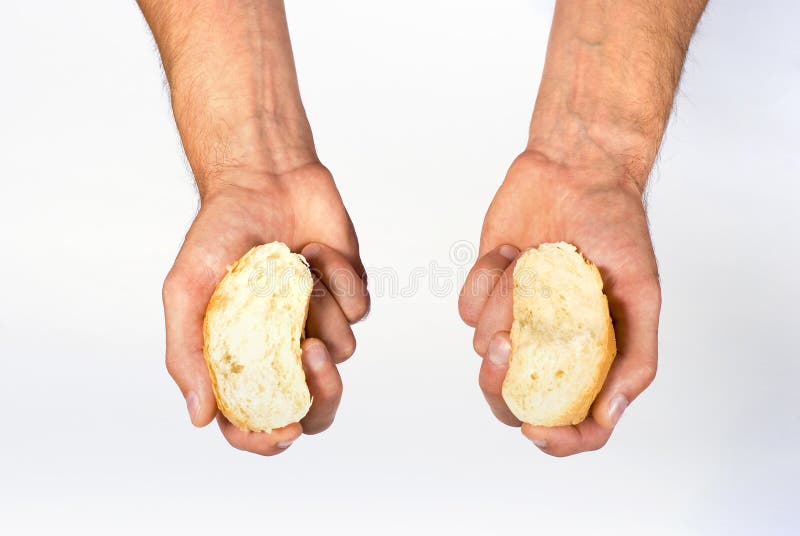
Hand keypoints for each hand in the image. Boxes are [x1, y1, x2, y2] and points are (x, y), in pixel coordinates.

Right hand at [162, 163, 368, 454]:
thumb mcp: (186, 292)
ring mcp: (321, 322)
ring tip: (296, 269)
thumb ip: (187, 355)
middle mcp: (285, 348)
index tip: (281, 429)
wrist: (263, 179)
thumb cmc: (218, 233)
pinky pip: (359, 307)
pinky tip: (314, 249)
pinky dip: (337, 278)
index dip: (267, 437)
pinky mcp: (349, 294)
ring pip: (343, 351)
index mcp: (243, 358)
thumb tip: (200, 418)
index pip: (255, 421)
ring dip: (321, 311)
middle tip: (310, 354)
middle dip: (321, 394)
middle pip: (316, 406)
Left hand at [459, 150, 660, 456]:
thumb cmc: (616, 226)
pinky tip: (512, 251)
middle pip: (513, 401)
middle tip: (505, 343)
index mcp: (593, 358)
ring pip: (484, 347)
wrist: (572, 172)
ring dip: (505, 303)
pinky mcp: (486, 292)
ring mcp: (514, 320)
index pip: (576, 424)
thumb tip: (609, 414)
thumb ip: (635, 358)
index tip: (536, 428)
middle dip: (499, 384)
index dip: (557, 439)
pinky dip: (486, 278)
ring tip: (534, 259)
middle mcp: (550, 347)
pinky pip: (468, 308)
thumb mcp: (641, 291)